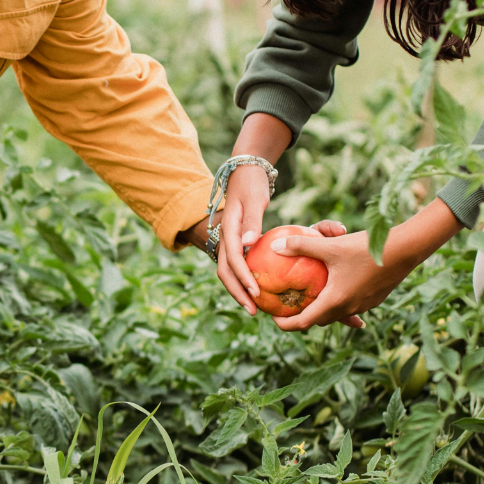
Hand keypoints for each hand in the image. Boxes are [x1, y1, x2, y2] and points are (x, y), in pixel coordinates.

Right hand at [214, 163, 272, 313]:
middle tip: (253, 311)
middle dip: (237, 293)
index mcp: (228, 229)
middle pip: (225, 272)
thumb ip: (252, 220)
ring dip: (238, 290)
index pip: (233, 259)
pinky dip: (243, 280)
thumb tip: (250, 242)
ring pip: (228, 271)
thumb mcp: (254, 199)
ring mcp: (228, 242)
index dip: (242, 278)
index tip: (256, 293)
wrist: (244, 172)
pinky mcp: (235, 243)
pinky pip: (236, 266)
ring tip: (254, 307)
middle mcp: (225, 238)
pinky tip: (258, 289)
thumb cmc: (252, 184)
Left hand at [265, 200, 462, 330]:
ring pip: (336, 313)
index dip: (285, 324)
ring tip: (310, 297)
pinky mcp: (374, 298)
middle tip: (289, 305)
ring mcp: (364, 305)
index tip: (273, 318)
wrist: (405, 250)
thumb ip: (301, 246)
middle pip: (319, 320)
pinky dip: (339, 301)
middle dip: (302, 316)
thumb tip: (275, 245)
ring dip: (322, 309)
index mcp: (334, 301)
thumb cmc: (365, 248)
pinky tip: (337, 287)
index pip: (303, 323)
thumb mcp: (330, 246)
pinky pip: (351, 305)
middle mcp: (349, 308)